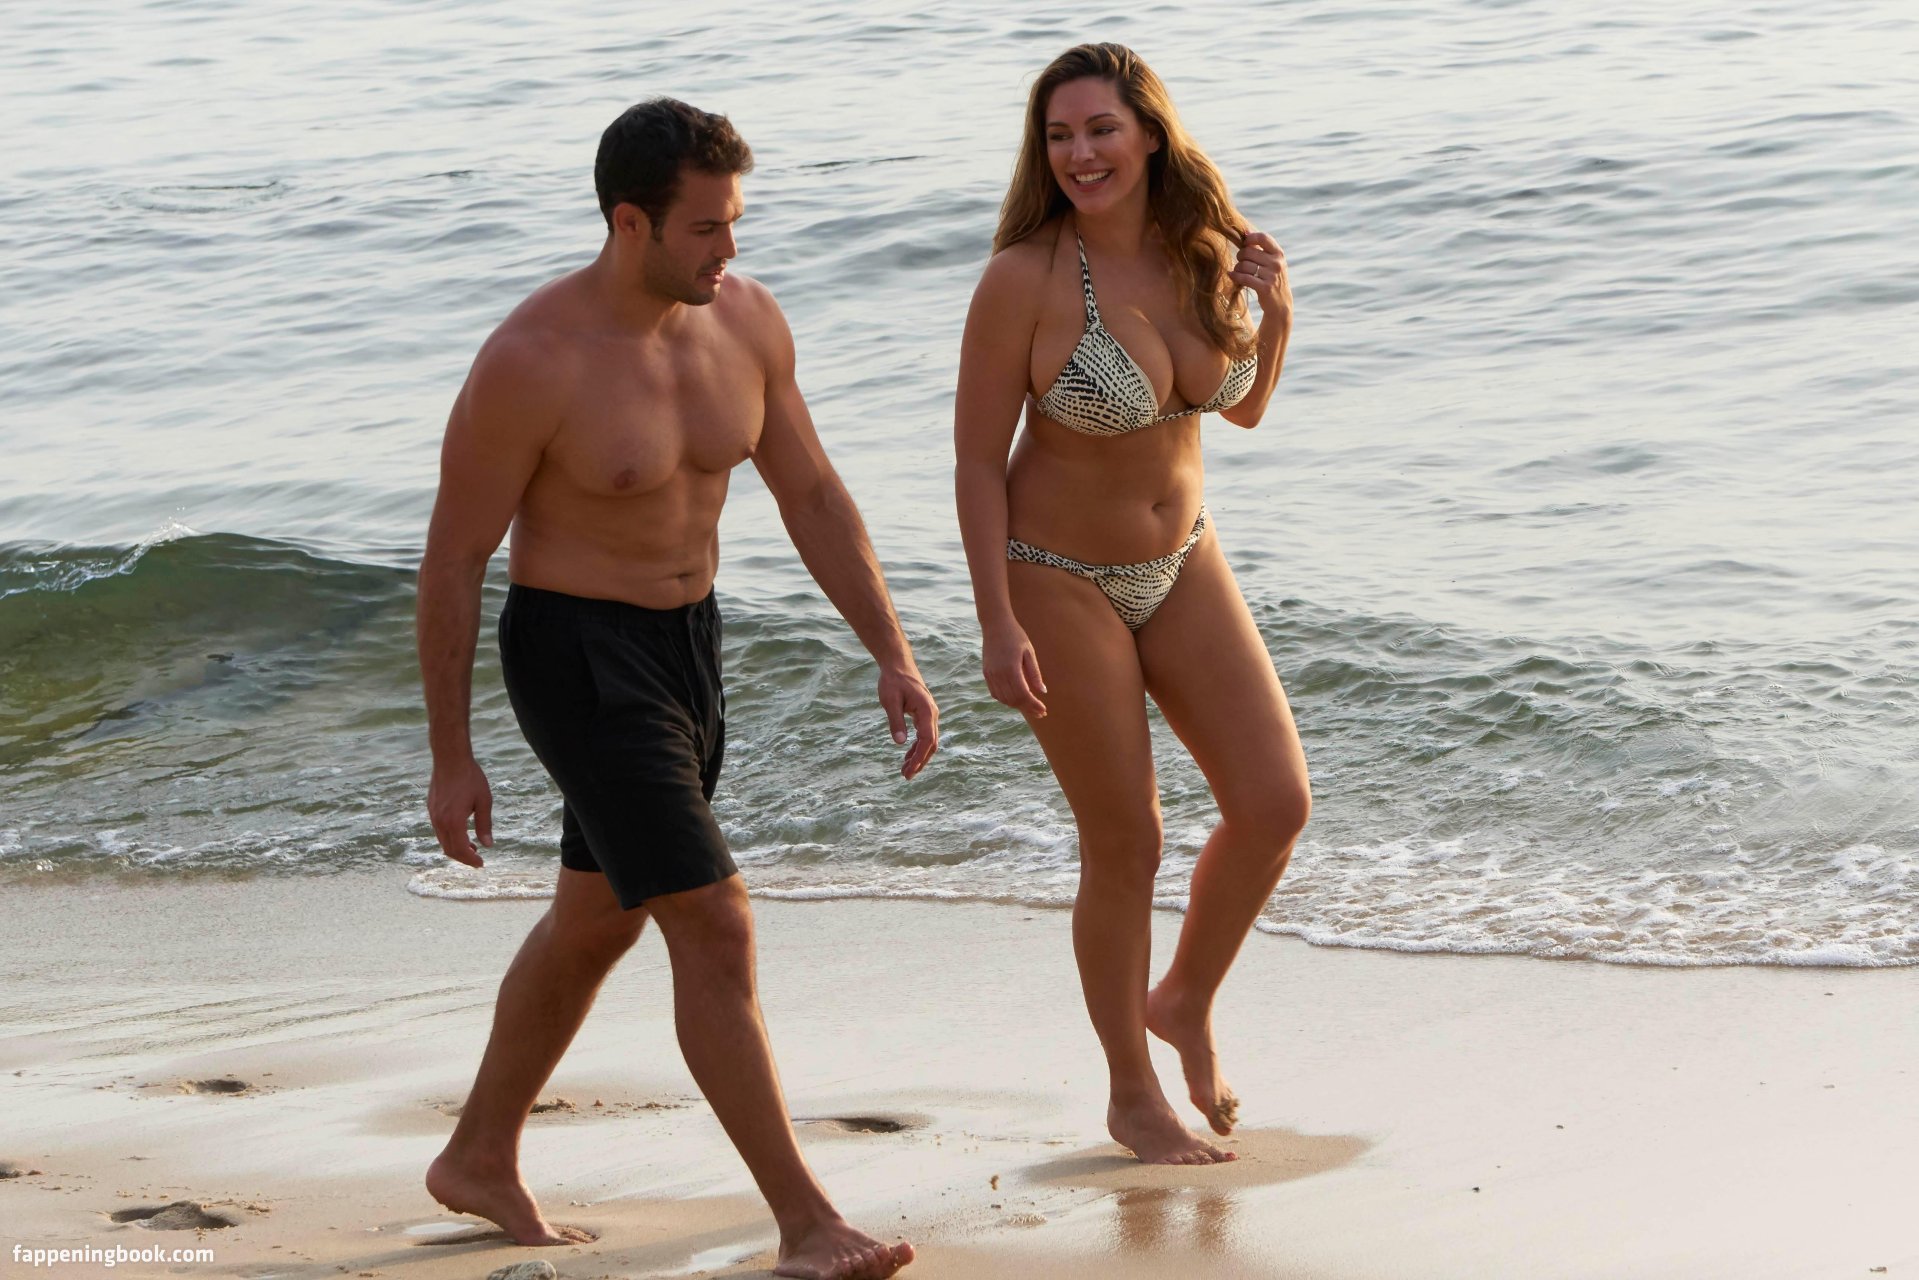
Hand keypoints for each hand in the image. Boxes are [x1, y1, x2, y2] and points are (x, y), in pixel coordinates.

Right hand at [427, 757, 492, 866]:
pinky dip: (450, 838)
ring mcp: (433, 815)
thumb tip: (488, 845)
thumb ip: (485, 825)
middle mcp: (440, 821)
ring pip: (442, 841)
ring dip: (456, 848)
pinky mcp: (431, 809)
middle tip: (477, 860)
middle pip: (449, 849)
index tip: (481, 864)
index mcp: (453, 821)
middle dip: (463, 858)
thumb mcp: (484, 801)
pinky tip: (462, 833)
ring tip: (472, 848)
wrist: (450, 759)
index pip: (460, 850)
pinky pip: (439, 831)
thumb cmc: (470, 778)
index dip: (470, 860)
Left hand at [878, 665, 939, 779]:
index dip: (919, 757)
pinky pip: (924, 734)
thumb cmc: (893, 681)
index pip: (927, 740)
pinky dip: (917, 747)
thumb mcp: (890, 701)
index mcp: (927, 711)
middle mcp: (933, 714)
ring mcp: (930, 714)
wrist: (898, 665)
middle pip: (931, 744)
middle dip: (920, 761)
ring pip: (929, 741)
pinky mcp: (925, 714)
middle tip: (906, 776)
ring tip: (905, 770)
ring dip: (919, 756)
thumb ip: (896, 722)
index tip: (909, 770)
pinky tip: (907, 756)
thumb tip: (899, 742)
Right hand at [982, 621, 1046, 719]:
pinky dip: (1006, 700)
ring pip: (1004, 699)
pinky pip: (995, 693)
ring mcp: (990, 675)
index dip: (1033, 705)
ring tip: (1030, 707)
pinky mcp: (986, 673)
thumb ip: (1035, 674)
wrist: (995, 625)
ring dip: (1017, 706)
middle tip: (1040, 712)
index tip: (1044, 710)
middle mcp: (999, 674)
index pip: (1023, 694)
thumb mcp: (1029, 652)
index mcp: (1011, 668)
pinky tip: (1015, 700)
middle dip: (1028, 708)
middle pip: (1014, 699)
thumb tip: (1042, 692)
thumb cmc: (1016, 636)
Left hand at [1229, 228, 1291, 316]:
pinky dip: (1235, 276)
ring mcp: (1272, 276)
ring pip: (1244, 265)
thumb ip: (1261, 248)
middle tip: (1240, 262)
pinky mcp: (1265, 288)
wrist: (1281, 303)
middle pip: (1249, 252)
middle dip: (1240, 256)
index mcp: (1279, 254)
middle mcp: (1277, 263)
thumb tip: (1245, 231)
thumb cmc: (1272, 279)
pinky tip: (1231, 275)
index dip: (1250, 238)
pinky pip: (1244, 278)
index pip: (1263, 238)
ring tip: (1238, 271)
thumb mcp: (1272, 262)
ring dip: (1237, 268)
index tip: (1244, 243)